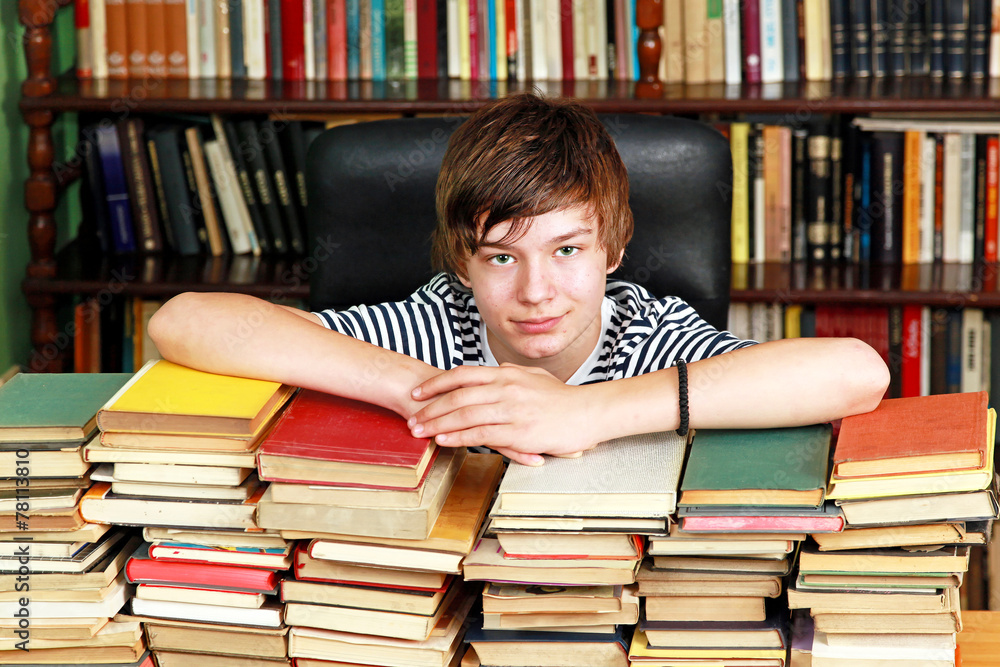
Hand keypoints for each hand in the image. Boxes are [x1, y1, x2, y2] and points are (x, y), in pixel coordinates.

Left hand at [407, 363, 601, 465]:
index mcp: (507, 374)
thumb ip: (513, 374)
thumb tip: (498, 370)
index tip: (418, 392)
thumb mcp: (535, 377)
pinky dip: (458, 436)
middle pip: (458, 395)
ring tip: (419, 431)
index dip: (437, 383)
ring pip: (465, 414)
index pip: (463, 375)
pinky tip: (444, 440)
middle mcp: (505, 388)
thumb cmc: (564, 398)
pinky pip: (481, 433)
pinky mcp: (518, 431)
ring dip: (437, 422)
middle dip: (430, 407)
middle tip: (411, 416)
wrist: (589, 412)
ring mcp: (511, 409)